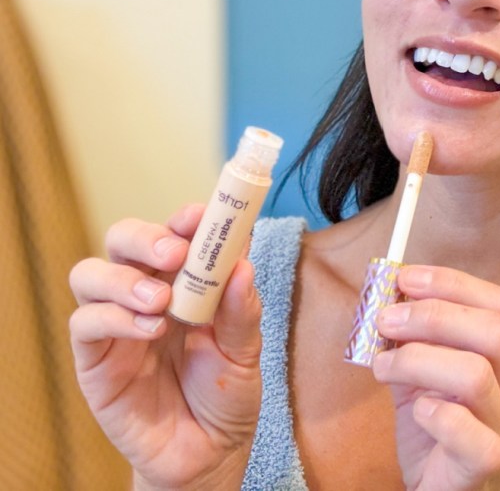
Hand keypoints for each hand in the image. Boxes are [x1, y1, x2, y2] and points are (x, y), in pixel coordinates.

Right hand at [68, 204, 262, 488]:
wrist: (208, 452)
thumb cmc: (225, 393)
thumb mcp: (246, 352)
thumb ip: (242, 310)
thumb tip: (243, 264)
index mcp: (186, 280)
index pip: (176, 234)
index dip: (185, 218)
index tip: (203, 215)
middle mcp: (146, 291)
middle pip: (124, 240)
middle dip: (147, 237)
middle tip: (175, 253)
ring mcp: (116, 323)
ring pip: (91, 273)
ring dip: (125, 278)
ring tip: (160, 301)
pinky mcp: (94, 358)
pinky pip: (86, 323)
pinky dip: (114, 317)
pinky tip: (150, 330)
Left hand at [373, 266, 499, 490]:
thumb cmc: (438, 438)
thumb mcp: (428, 380)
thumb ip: (416, 342)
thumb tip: (389, 298)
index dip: (452, 284)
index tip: (405, 279)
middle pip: (496, 331)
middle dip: (433, 315)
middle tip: (388, 319)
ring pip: (477, 373)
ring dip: (418, 358)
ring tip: (384, 366)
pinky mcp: (491, 465)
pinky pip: (467, 430)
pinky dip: (434, 412)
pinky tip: (416, 411)